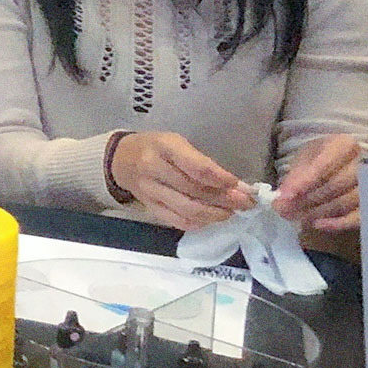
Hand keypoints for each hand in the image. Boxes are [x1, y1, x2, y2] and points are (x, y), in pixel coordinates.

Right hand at [111, 131, 255, 230]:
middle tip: (247, 203)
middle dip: (226, 199)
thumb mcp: (177, 144)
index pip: (198, 168)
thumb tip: (235, 186)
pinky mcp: (150, 208)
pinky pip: (177, 221)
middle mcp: (154, 170)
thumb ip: (202, 163)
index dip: (222, 180)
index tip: (240, 185)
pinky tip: (211, 219)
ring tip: (232, 213)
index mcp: (164, 148)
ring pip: (188, 209)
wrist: (120, 160)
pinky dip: (199, 223)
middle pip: (196, 191)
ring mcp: (150, 192)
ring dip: (215, 214)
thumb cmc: (155, 148)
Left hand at [272, 133, 364, 231]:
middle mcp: (363, 162)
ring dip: (319, 211)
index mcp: (344, 145)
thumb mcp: (304, 159)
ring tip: (297, 216)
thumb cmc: (321, 157)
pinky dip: (338, 223)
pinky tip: (317, 224)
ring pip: (346, 201)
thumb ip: (295, 176)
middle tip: (286, 210)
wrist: (342, 161)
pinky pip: (359, 217)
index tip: (286, 195)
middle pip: (336, 185)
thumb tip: (284, 197)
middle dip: (308, 199)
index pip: (325, 165)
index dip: (304, 181)